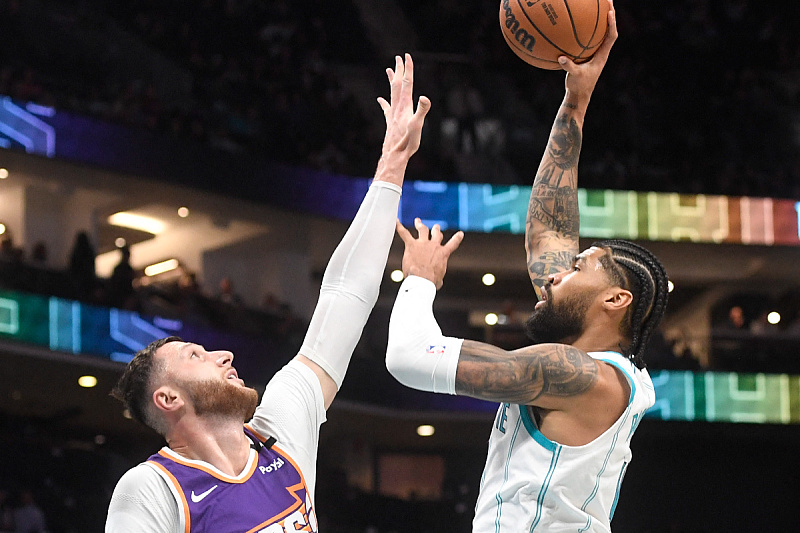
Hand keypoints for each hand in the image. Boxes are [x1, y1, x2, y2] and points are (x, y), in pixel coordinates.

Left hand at [376, 54, 430, 172]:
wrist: (394, 155)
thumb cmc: (407, 142)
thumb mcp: (417, 126)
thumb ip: (422, 110)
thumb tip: (425, 97)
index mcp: (404, 105)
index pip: (407, 83)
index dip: (407, 69)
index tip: (406, 56)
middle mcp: (397, 107)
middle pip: (397, 84)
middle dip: (399, 70)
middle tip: (398, 58)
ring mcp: (392, 114)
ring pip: (391, 93)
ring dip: (391, 81)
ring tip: (389, 70)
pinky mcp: (390, 122)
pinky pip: (386, 108)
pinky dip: (384, 101)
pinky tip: (379, 99)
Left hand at [396, 218, 463, 289]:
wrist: (422, 280)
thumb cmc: (431, 282)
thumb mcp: (439, 280)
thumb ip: (438, 276)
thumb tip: (437, 281)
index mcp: (443, 254)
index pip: (453, 244)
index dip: (457, 238)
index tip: (460, 233)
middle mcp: (434, 246)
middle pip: (436, 234)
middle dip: (436, 230)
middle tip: (436, 227)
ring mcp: (422, 244)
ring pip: (423, 230)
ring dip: (420, 225)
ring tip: (418, 221)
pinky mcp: (411, 245)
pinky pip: (404, 233)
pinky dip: (399, 227)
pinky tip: (396, 221)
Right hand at [559, 0, 617, 99]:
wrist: (579, 95)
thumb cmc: (579, 87)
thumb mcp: (574, 76)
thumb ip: (569, 67)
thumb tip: (561, 58)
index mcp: (602, 56)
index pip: (611, 36)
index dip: (611, 24)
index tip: (609, 11)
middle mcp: (601, 52)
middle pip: (608, 29)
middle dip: (609, 14)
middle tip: (606, 0)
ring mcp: (595, 53)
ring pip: (599, 33)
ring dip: (599, 19)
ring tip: (597, 5)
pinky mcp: (587, 55)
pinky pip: (588, 39)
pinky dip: (585, 30)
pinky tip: (576, 22)